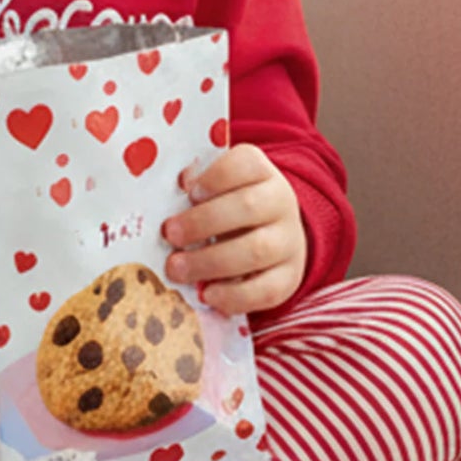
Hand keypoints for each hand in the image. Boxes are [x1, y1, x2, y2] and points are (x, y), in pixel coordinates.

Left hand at [160, 143, 306, 315]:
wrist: (275, 236)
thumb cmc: (230, 208)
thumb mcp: (218, 189)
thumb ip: (195, 188)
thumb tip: (170, 190)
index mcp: (261, 172)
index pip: (246, 164)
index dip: (215, 177)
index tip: (187, 191)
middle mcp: (281, 202)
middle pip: (248, 207)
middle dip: (202, 222)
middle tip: (170, 235)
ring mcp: (289, 241)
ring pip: (257, 250)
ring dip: (210, 262)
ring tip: (176, 269)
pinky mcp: (290, 277)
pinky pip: (267, 290)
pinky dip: (234, 296)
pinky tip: (206, 295)